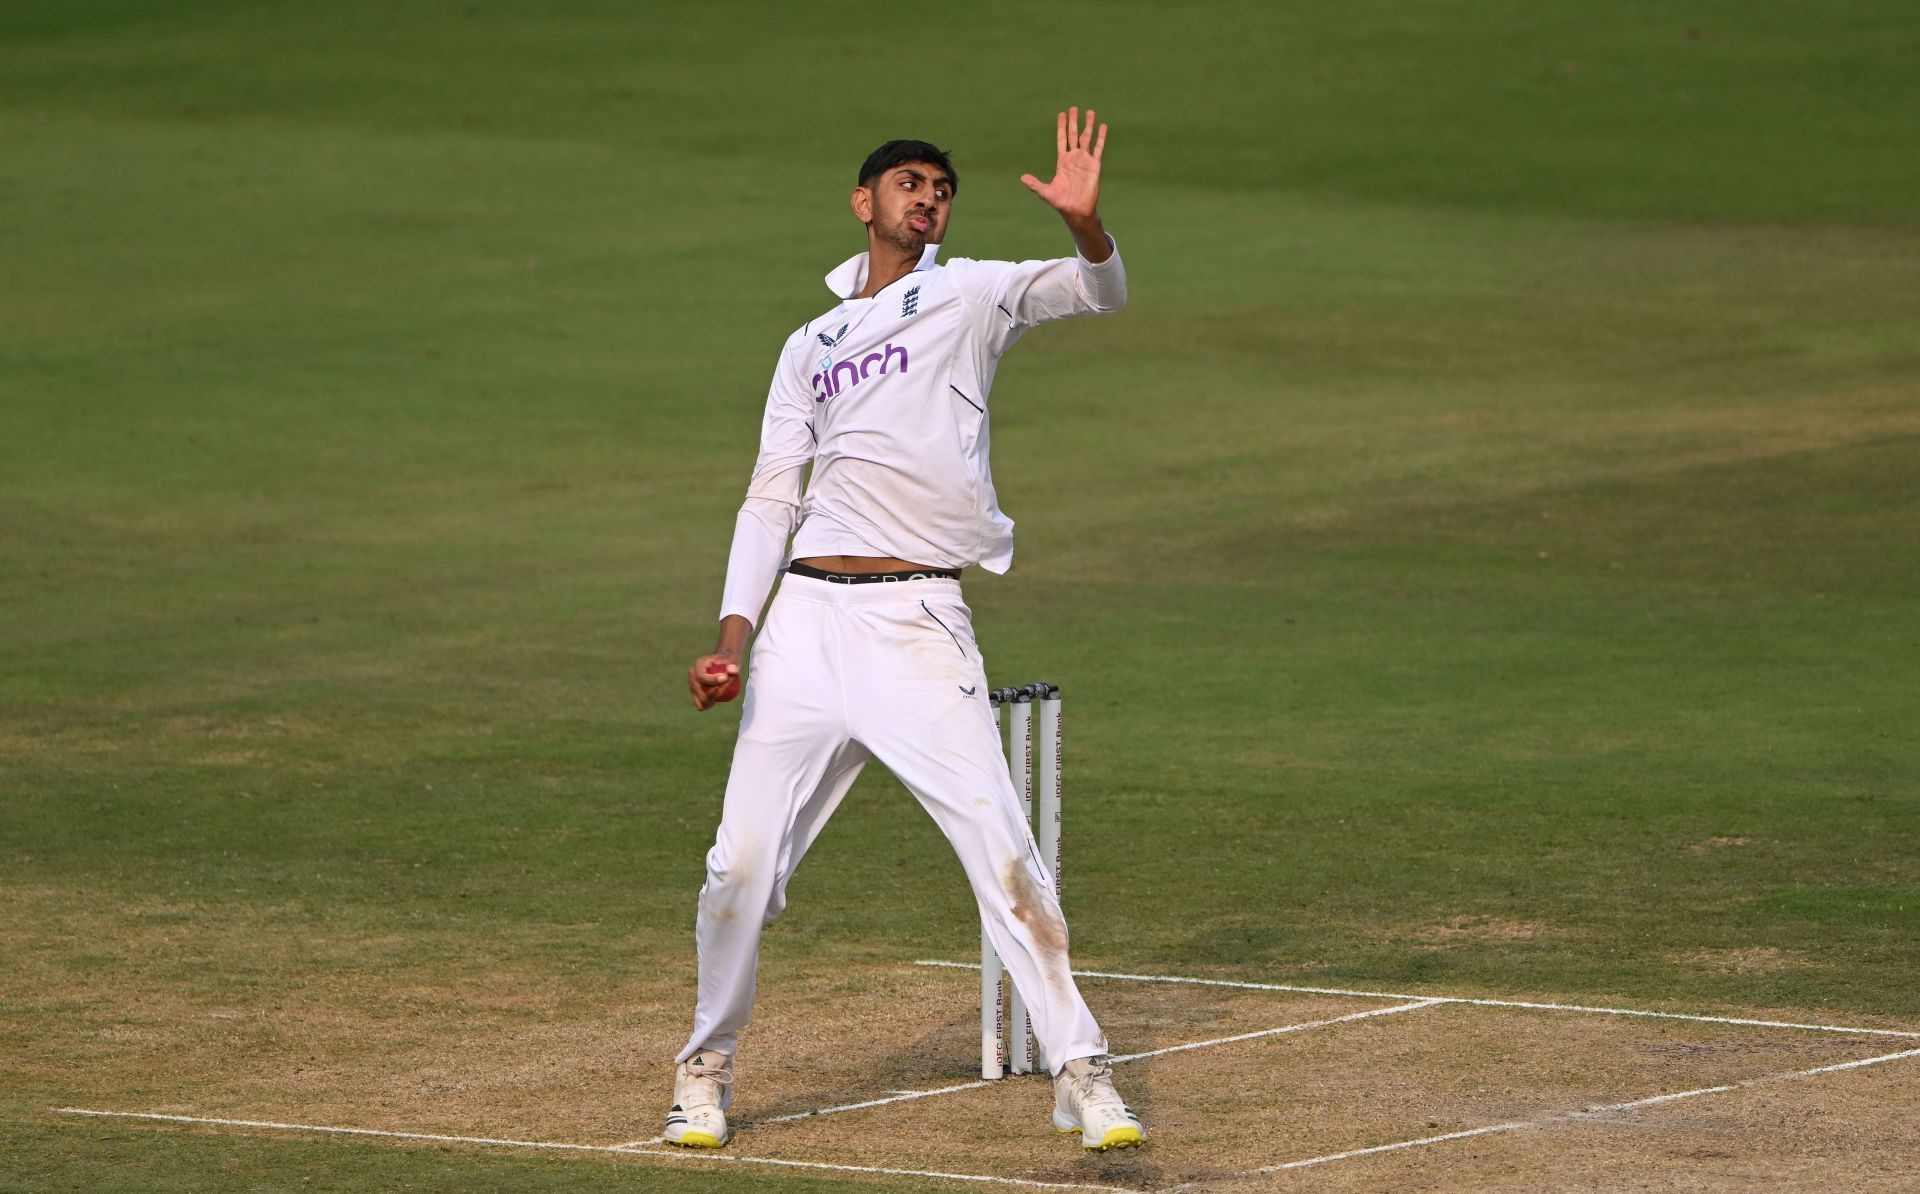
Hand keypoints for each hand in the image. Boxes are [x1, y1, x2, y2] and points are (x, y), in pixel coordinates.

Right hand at [688, 653, 741, 710]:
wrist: (724, 663)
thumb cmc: (729, 661)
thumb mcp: (734, 660)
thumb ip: (734, 666)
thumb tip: (731, 671)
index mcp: (698, 664)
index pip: (701, 676)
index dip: (712, 680)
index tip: (725, 678)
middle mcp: (692, 674)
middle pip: (699, 690)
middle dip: (714, 693)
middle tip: (728, 687)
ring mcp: (692, 684)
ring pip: (700, 699)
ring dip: (712, 699)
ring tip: (724, 693)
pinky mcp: (695, 693)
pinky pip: (700, 704)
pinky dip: (708, 704)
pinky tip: (716, 701)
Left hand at [1020, 107, 1106, 222]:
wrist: (1077, 210)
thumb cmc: (1061, 202)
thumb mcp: (1045, 192)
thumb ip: (1035, 184)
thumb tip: (1022, 178)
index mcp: (1062, 161)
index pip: (1062, 139)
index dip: (1061, 127)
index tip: (1062, 114)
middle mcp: (1074, 158)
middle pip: (1073, 135)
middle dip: (1073, 122)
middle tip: (1074, 108)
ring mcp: (1085, 160)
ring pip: (1087, 138)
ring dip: (1089, 125)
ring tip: (1090, 112)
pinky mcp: (1095, 165)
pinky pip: (1098, 148)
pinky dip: (1101, 137)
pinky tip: (1103, 126)